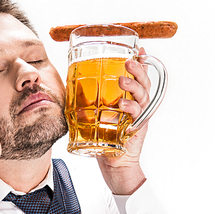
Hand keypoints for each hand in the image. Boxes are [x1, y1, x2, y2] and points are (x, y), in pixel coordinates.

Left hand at [96, 47, 150, 193]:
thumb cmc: (103, 139)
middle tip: (128, 61)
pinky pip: (138, 114)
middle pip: (144, 81)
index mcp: (130, 98)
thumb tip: (69, 84)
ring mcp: (140, 116)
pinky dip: (132, 108)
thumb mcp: (94, 115)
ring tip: (122, 81)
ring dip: (134, 85)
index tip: (139, 49)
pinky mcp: (139, 128)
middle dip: (138, 69)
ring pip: (144, 95)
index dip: (140, 63)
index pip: (137, 77)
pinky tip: (122, 104)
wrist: (112, 164)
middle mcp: (138, 105)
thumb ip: (87, 100)